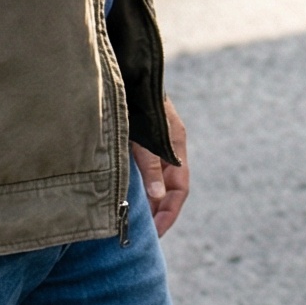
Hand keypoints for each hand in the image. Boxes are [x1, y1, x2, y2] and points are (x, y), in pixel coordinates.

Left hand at [133, 96, 189, 235]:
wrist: (127, 69)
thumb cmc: (136, 99)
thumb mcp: (144, 135)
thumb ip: (151, 165)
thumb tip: (160, 198)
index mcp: (176, 145)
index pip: (180, 189)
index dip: (170, 213)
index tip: (156, 233)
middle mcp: (168, 146)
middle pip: (169, 188)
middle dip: (159, 213)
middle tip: (143, 234)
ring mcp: (155, 143)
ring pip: (156, 180)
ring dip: (148, 201)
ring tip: (134, 221)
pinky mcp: (140, 139)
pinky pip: (144, 171)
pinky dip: (138, 186)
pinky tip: (125, 196)